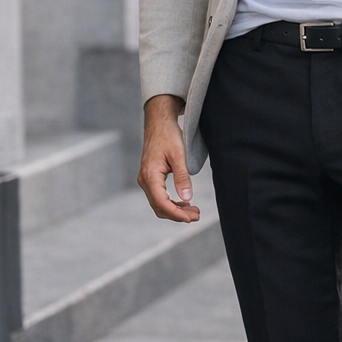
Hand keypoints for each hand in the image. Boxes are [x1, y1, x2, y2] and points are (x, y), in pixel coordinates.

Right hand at [137, 94, 200, 222]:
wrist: (159, 122)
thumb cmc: (168, 135)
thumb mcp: (179, 155)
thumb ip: (182, 177)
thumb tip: (187, 198)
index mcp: (150, 175)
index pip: (161, 203)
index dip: (176, 214)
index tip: (190, 218)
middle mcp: (144, 180)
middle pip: (159, 207)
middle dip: (177, 215)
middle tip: (196, 216)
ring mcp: (146, 179)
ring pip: (159, 204)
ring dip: (175, 210)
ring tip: (193, 211)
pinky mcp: (151, 178)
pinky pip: (159, 196)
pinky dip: (171, 203)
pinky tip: (185, 203)